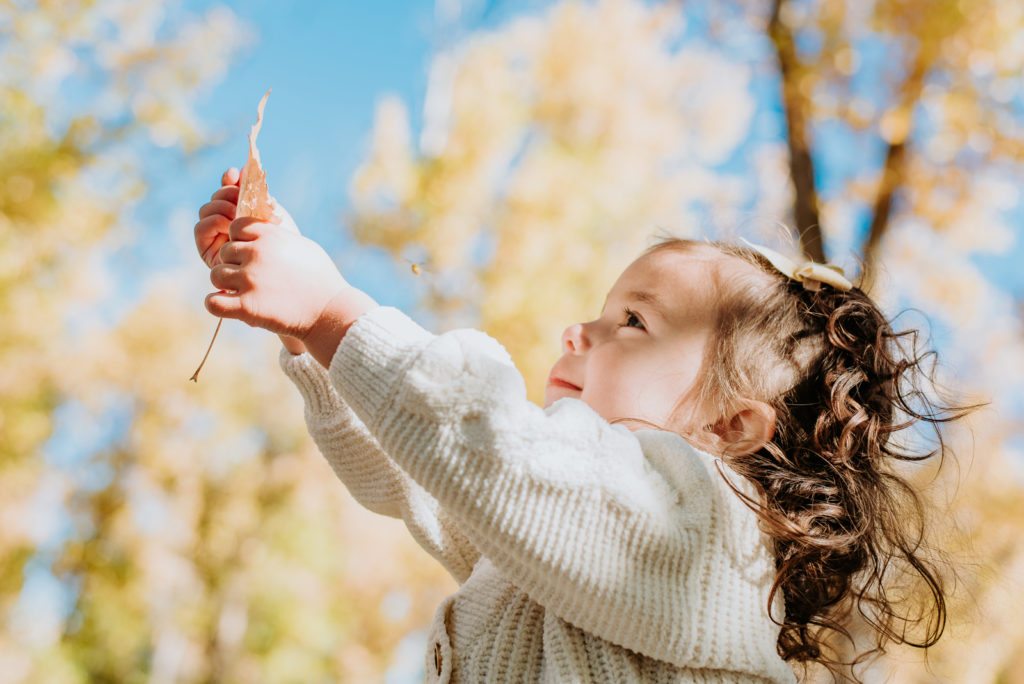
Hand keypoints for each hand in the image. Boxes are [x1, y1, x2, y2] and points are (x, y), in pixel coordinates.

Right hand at [194, 167, 299, 266]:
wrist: (286, 269)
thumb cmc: (280, 242)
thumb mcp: (268, 212)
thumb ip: (253, 193)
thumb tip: (240, 168)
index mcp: (239, 212)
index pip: (227, 190)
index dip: (229, 180)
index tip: (236, 174)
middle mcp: (224, 223)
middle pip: (215, 198)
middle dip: (226, 193)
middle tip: (240, 197)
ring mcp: (214, 236)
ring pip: (206, 210)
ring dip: (220, 207)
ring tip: (237, 214)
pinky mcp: (207, 250)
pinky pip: (201, 228)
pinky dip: (213, 222)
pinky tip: (229, 226)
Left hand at [196, 168, 306, 353]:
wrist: (330, 310)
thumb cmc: (322, 278)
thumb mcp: (303, 246)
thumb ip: (277, 236)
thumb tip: (266, 227)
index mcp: (268, 235)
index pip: (235, 227)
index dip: (240, 241)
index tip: (250, 254)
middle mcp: (255, 253)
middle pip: (225, 252)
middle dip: (234, 264)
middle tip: (250, 278)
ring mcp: (249, 279)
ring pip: (216, 275)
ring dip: (226, 284)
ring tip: (242, 293)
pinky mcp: (246, 306)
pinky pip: (212, 302)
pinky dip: (217, 304)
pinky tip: (229, 306)